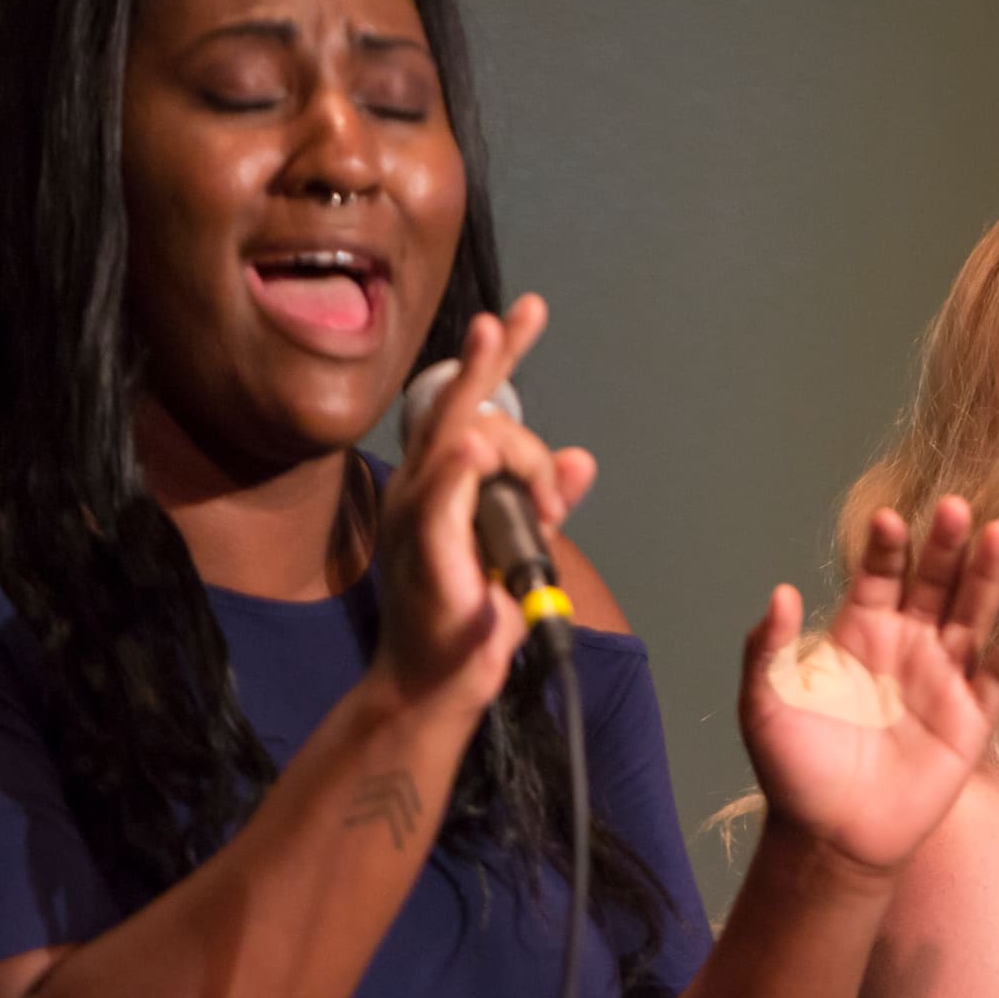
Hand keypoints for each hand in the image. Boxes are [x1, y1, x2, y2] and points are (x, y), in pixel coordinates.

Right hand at [372, 296, 597, 715]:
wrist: (437, 684)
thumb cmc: (468, 618)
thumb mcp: (521, 550)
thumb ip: (545, 502)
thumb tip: (581, 460)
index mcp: (439, 485)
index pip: (466, 407)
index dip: (497, 360)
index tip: (526, 312)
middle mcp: (420, 491)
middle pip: (455, 409)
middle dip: (493, 361)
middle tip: (520, 318)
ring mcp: (417, 520)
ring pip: (462, 446)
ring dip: (515, 455)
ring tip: (546, 501)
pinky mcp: (426, 554)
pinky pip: (442, 499)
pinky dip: (460, 470)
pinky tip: (475, 449)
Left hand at [740, 498, 998, 877]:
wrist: (832, 838)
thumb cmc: (794, 772)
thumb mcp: (765, 708)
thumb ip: (768, 650)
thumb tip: (779, 592)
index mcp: (859, 633)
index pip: (879, 576)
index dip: (886, 549)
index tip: (889, 521)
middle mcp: (907, 646)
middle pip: (934, 582)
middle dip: (944, 546)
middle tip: (955, 507)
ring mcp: (943, 679)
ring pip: (971, 615)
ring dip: (987, 577)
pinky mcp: (972, 719)